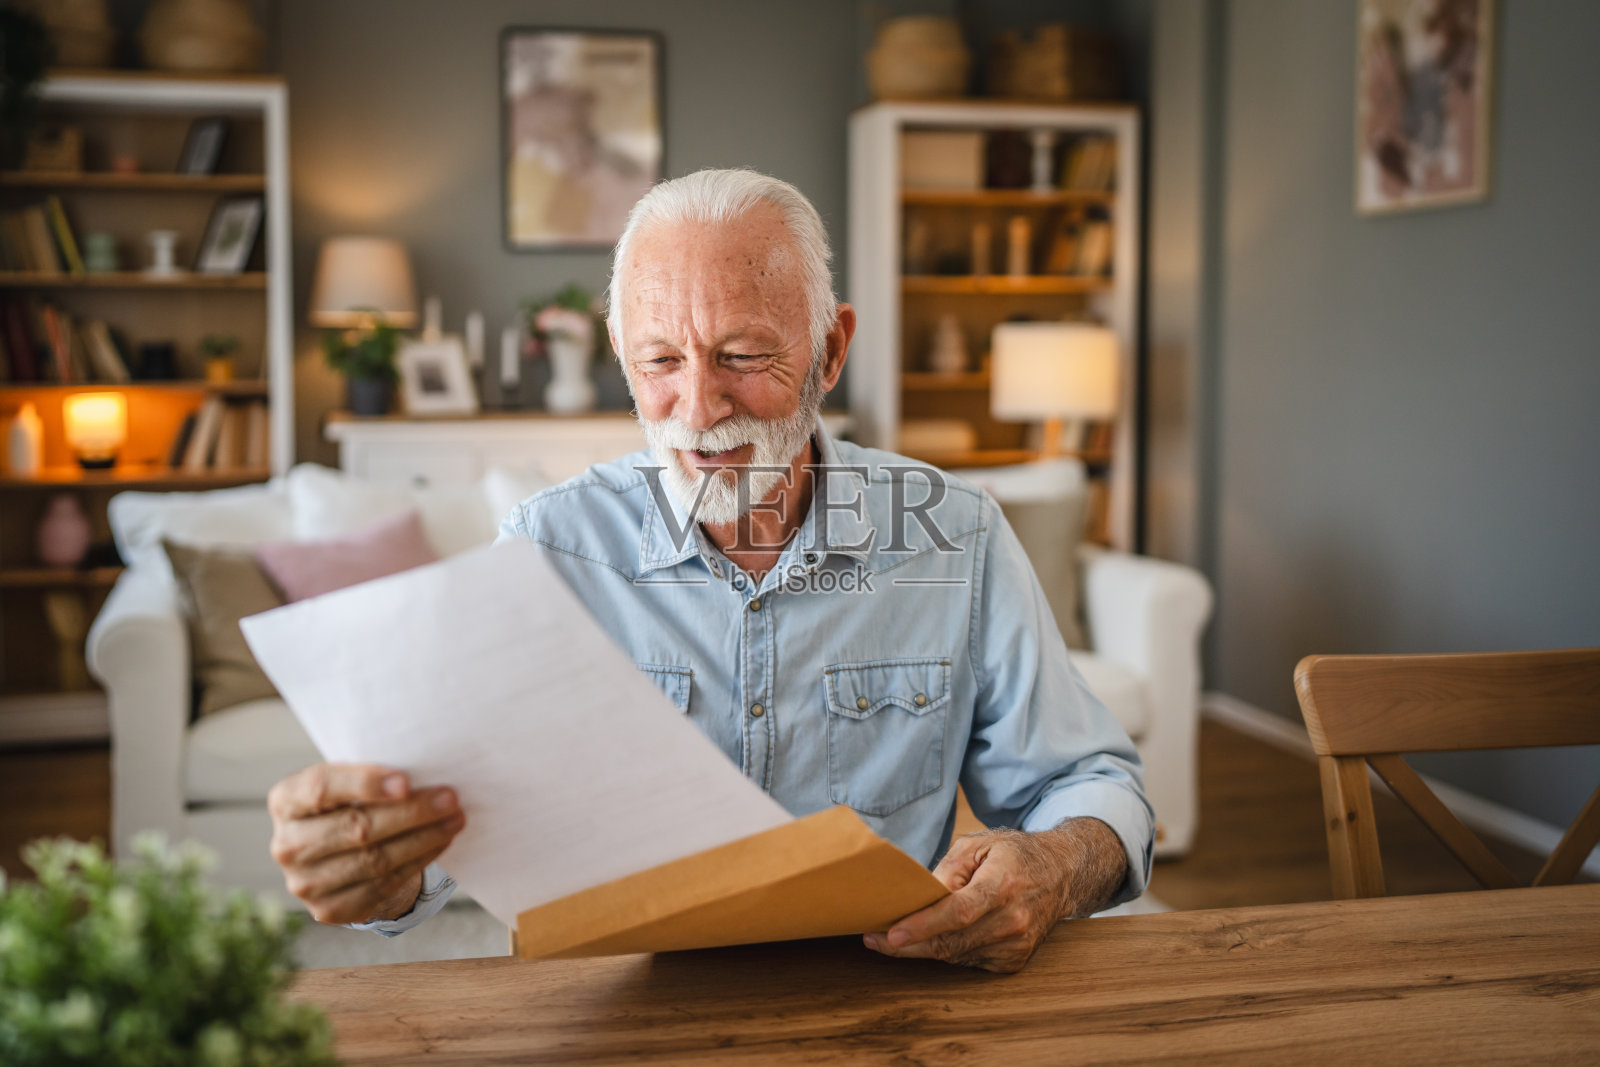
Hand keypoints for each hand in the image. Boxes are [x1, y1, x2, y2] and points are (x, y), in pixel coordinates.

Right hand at [267, 763, 464, 924]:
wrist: (337, 853)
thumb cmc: (349, 802)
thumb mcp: (347, 781)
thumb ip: (369, 774)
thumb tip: (424, 773)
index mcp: (285, 800)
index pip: (321, 788)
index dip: (364, 784)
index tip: (406, 781)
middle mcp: (287, 845)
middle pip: (356, 827)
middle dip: (411, 812)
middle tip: (451, 798)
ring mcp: (305, 883)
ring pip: (375, 860)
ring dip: (423, 838)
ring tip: (454, 819)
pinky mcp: (330, 910)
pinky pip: (383, 885)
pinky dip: (417, 861)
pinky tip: (440, 842)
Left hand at [863, 817, 1126, 972]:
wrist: (1062, 874)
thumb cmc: (1015, 854)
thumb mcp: (979, 844)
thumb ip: (949, 869)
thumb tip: (921, 896)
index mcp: (1004, 885)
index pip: (959, 912)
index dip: (923, 925)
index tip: (891, 933)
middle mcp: (1014, 920)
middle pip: (952, 943)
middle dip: (908, 945)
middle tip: (875, 940)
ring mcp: (1017, 945)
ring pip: (956, 956)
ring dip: (923, 949)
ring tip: (896, 936)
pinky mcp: (1016, 961)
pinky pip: (969, 961)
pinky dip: (948, 952)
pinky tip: (933, 938)